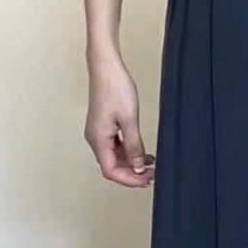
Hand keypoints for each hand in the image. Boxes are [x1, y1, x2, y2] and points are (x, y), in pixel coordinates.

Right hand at [85, 54, 154, 186]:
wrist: (106, 68)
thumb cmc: (115, 88)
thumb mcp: (129, 120)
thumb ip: (134, 146)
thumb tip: (138, 167)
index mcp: (98, 139)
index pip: (111, 171)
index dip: (129, 179)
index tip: (146, 180)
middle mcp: (95, 139)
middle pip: (112, 166)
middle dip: (133, 173)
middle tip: (153, 175)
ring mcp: (99, 132)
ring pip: (115, 157)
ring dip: (132, 163)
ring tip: (152, 165)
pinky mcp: (104, 126)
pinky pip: (116, 146)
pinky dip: (129, 152)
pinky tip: (143, 152)